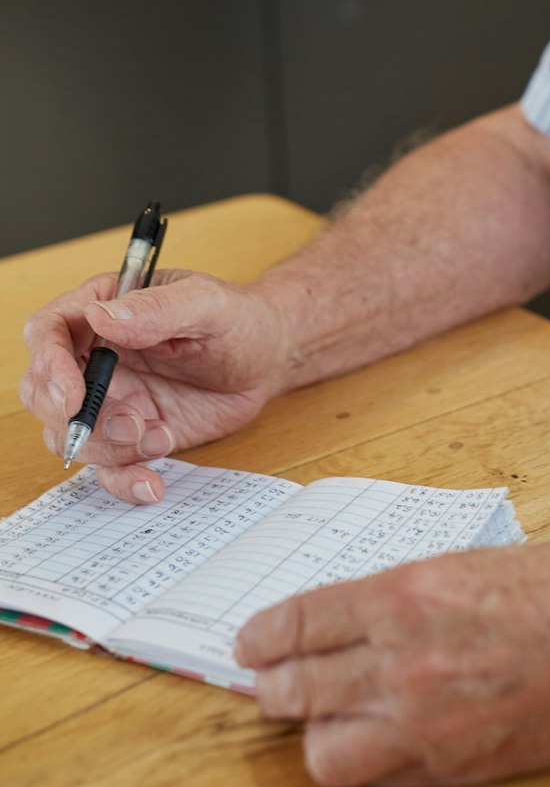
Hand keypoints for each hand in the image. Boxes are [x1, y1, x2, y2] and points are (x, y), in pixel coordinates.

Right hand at [20, 270, 288, 502]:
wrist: (267, 359)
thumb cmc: (237, 320)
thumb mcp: (207, 304)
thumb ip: (157, 308)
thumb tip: (103, 316)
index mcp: (105, 310)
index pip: (48, 331)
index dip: (48, 363)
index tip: (74, 393)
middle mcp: (97, 357)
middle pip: (44, 391)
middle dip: (74, 417)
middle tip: (127, 423)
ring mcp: (113, 399)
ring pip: (71, 435)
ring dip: (107, 447)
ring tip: (159, 434)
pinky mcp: (133, 436)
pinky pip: (108, 467)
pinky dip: (123, 481)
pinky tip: (151, 482)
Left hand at [235, 531, 549, 786]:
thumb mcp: (478, 561)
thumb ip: (411, 594)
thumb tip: (359, 618)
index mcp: (410, 594)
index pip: (301, 622)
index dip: (265, 636)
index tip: (251, 642)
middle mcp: (408, 662)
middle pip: (295, 689)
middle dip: (273, 684)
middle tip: (270, 679)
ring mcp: (433, 723)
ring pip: (323, 749)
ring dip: (313, 730)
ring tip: (317, 715)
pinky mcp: (464, 766)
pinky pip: (382, 774)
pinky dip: (367, 759)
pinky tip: (375, 738)